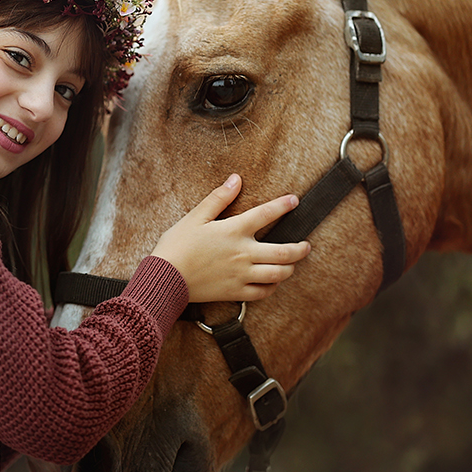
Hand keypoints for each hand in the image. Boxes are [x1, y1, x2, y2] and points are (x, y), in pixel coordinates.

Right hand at [150, 174, 307, 303]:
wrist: (165, 278)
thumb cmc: (176, 246)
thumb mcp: (195, 217)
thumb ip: (218, 198)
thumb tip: (235, 180)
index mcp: (234, 230)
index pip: (266, 214)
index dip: (283, 206)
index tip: (294, 201)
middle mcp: (243, 253)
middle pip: (283, 252)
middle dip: (300, 248)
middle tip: (306, 245)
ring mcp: (242, 274)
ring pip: (278, 274)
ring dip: (290, 268)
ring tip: (293, 264)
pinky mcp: (235, 291)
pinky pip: (262, 292)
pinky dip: (272, 287)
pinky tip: (272, 283)